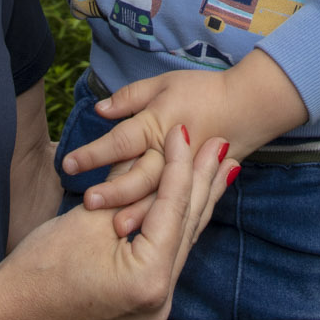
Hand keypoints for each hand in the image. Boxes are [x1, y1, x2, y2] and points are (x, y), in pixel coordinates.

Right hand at [0, 126, 236, 319]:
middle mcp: (160, 299)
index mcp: (148, 279)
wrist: (9, 313)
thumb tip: (154, 152)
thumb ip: (128, 186)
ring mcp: (154, 306)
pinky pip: (168, 255)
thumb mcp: (88, 218)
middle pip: (187, 227)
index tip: (186, 129)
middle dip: (203, 182)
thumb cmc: (39, 267)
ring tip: (220, 167)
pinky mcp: (145, 304)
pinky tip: (192, 202)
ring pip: (181, 241)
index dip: (180, 164)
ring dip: (198, 201)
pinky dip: (177, 225)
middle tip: (223, 144)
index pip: (173, 209)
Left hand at [64, 52, 307, 218]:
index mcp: (160, 123)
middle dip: (114, 192)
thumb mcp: (164, 84)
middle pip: (140, 175)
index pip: (123, 140)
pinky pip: (179, 208)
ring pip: (160, 199)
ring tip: (113, 227)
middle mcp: (173, 150)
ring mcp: (189, 171)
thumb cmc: (203, 90)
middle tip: (88, 202)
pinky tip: (143, 235)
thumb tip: (100, 110)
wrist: (252, 104)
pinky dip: (160, 220)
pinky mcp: (199, 187)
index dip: (95, 153)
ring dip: (137, 212)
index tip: (68, 165)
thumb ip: (130, 98)